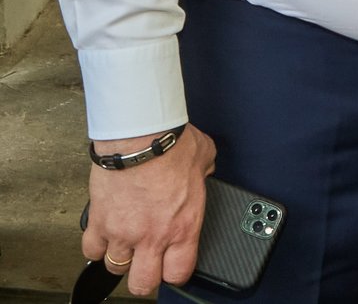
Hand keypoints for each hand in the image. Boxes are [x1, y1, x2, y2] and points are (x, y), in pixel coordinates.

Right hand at [81, 124, 216, 297]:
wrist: (139, 136)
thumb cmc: (172, 145)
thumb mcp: (204, 161)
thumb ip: (204, 176)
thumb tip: (203, 172)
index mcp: (183, 227)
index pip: (178, 273)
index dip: (176, 272)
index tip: (174, 265)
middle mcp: (151, 236)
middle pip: (142, 284)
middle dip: (145, 277)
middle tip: (148, 263)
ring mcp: (122, 232)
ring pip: (115, 268)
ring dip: (121, 258)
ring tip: (128, 245)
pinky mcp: (98, 222)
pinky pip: (91, 250)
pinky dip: (96, 246)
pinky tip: (105, 234)